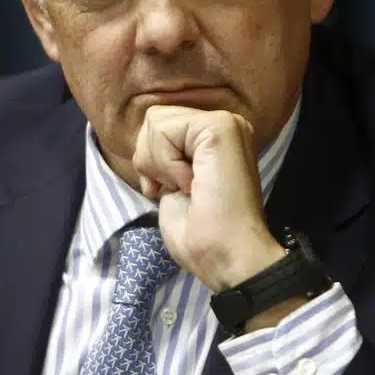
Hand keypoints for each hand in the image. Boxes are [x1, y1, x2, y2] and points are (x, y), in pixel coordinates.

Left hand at [132, 105, 286, 292]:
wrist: (228, 257)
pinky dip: (166, 163)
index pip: (160, 125)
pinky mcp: (221, 128)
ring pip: (156, 121)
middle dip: (149, 159)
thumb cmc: (202, 236)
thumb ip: (165, 156)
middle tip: (174, 189)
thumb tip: (146, 142)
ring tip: (186, 187)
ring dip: (158, 163)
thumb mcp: (172, 185)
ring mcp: (226, 123)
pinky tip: (189, 184)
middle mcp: (225, 124)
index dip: (150, 160)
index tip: (165, 190)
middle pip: (155, 118)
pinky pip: (164, 130)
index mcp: (215, 138)